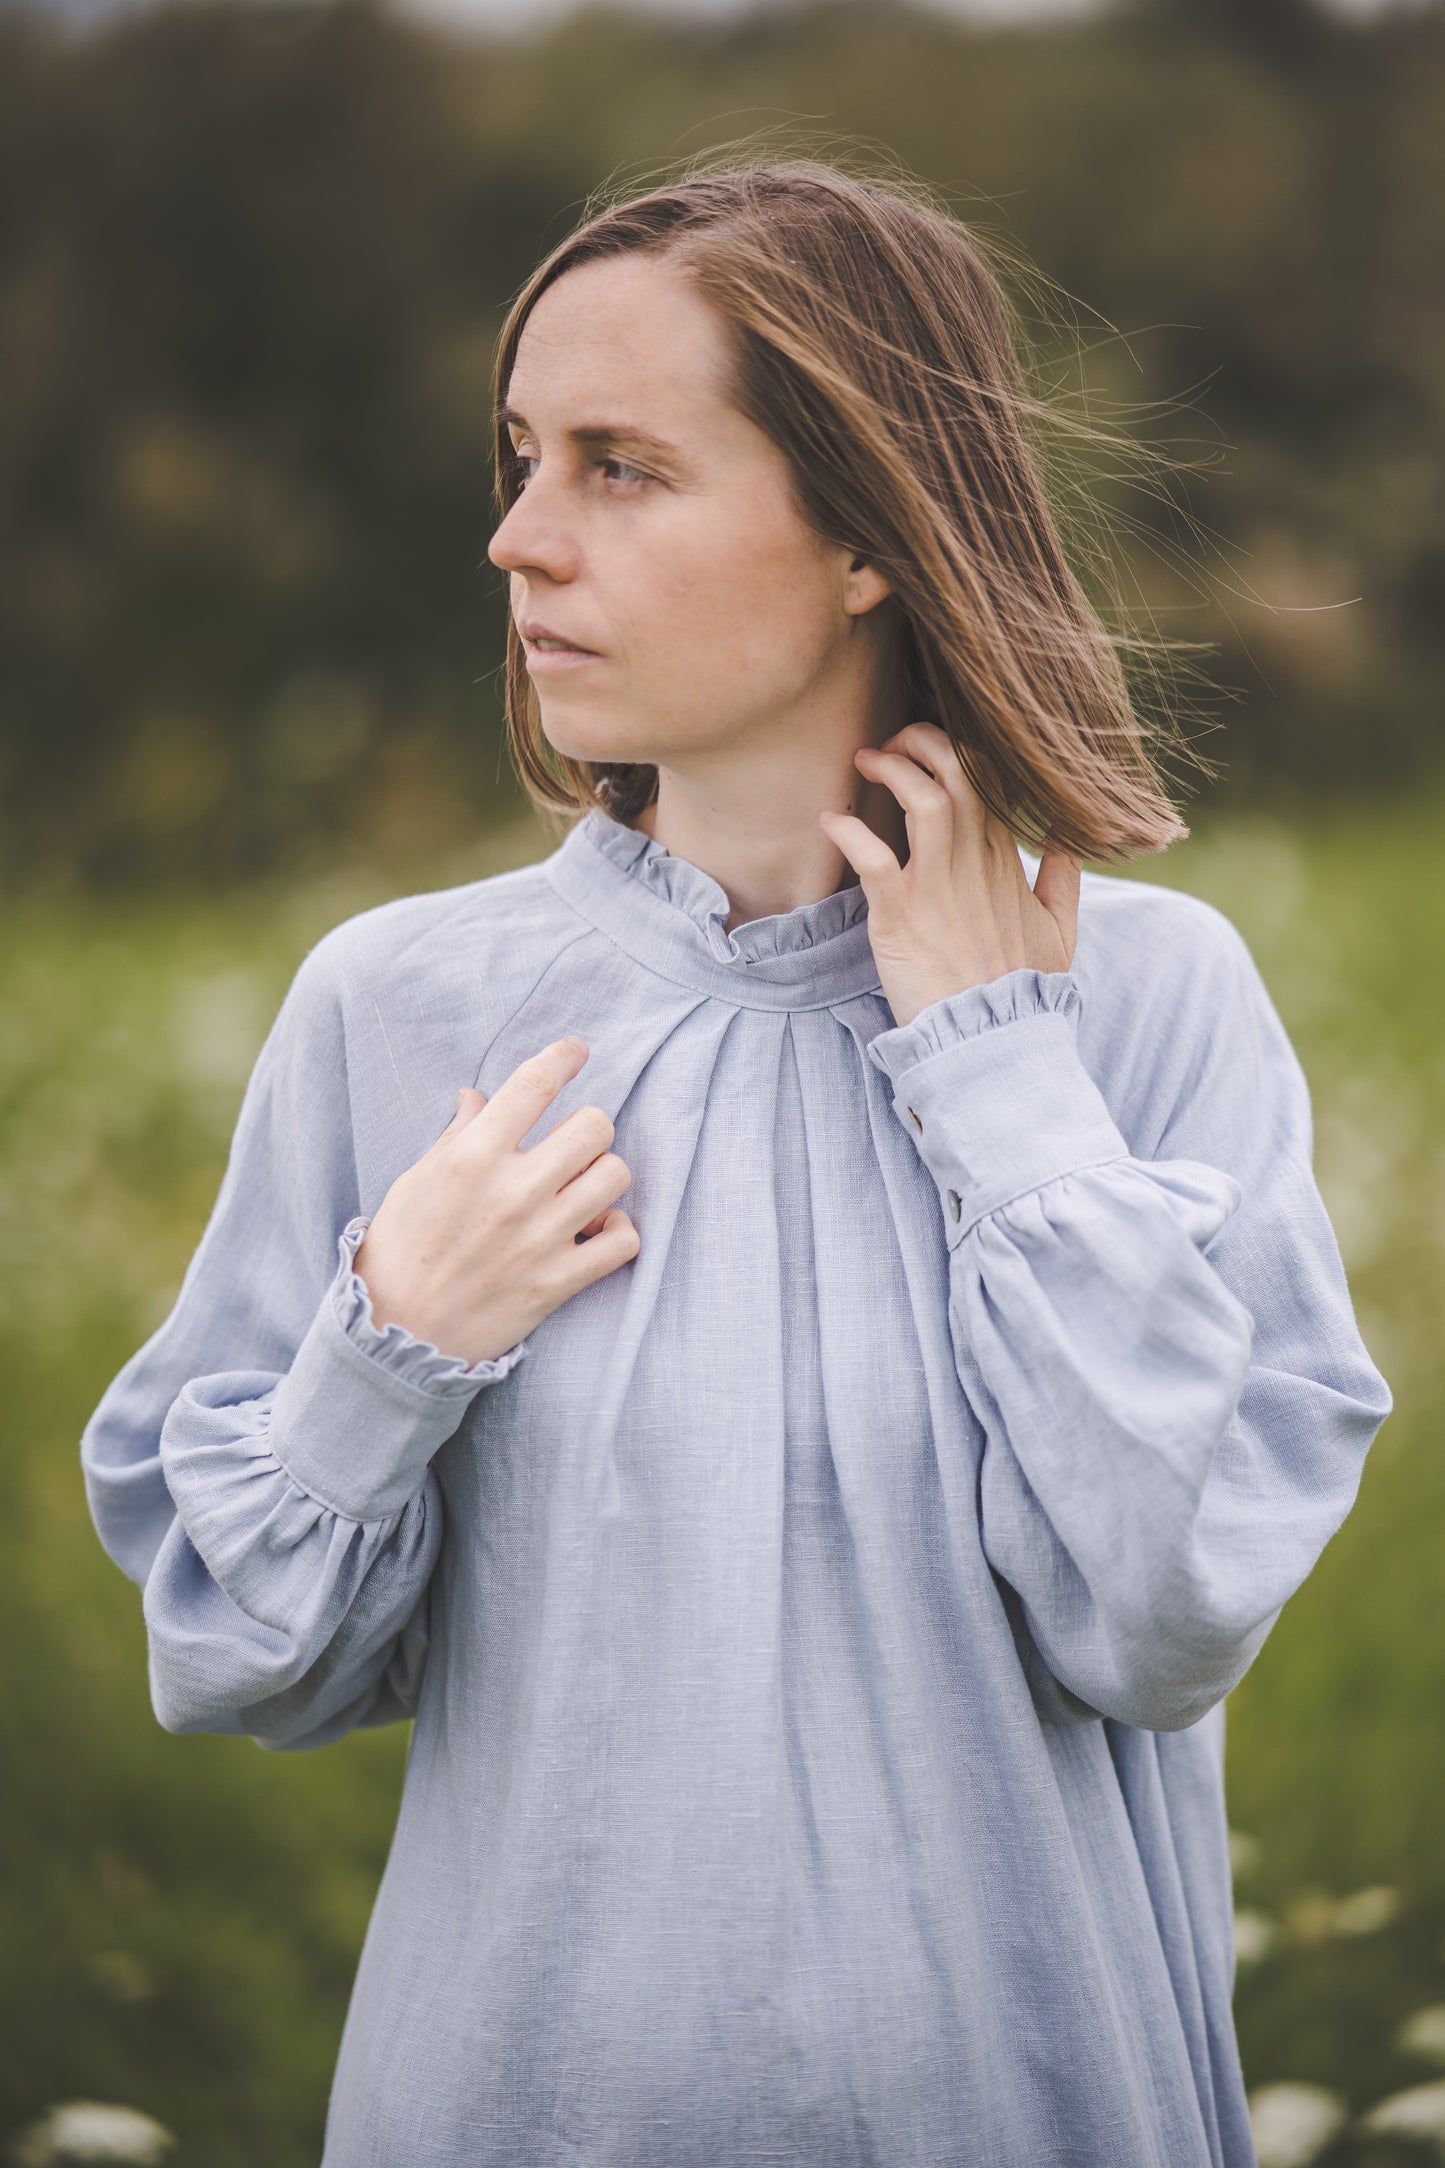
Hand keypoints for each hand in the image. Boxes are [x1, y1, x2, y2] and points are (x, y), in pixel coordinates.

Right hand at [351, 1038, 638, 1365]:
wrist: (396, 1335)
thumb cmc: (401, 1250)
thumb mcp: (416, 1181)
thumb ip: (457, 1136)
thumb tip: (478, 1097)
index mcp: (472, 1157)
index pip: (534, 1084)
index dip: (563, 1056)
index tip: (575, 1050)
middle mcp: (512, 1192)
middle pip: (594, 1125)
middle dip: (587, 1127)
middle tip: (569, 1145)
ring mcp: (540, 1238)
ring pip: (616, 1175)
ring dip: (603, 1177)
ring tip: (580, 1190)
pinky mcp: (558, 1282)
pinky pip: (624, 1241)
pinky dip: (617, 1231)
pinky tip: (595, 1230)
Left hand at [818, 722, 1080, 1029]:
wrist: (991, 1043)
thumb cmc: (1021, 991)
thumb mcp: (1061, 932)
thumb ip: (1063, 878)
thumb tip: (1067, 836)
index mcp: (1007, 862)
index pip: (989, 781)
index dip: (959, 749)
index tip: (930, 748)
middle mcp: (975, 866)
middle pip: (960, 775)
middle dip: (924, 741)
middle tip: (893, 741)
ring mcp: (938, 891)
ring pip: (925, 802)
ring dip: (894, 771)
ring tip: (867, 760)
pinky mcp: (901, 919)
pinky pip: (875, 862)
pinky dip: (850, 834)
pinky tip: (831, 822)